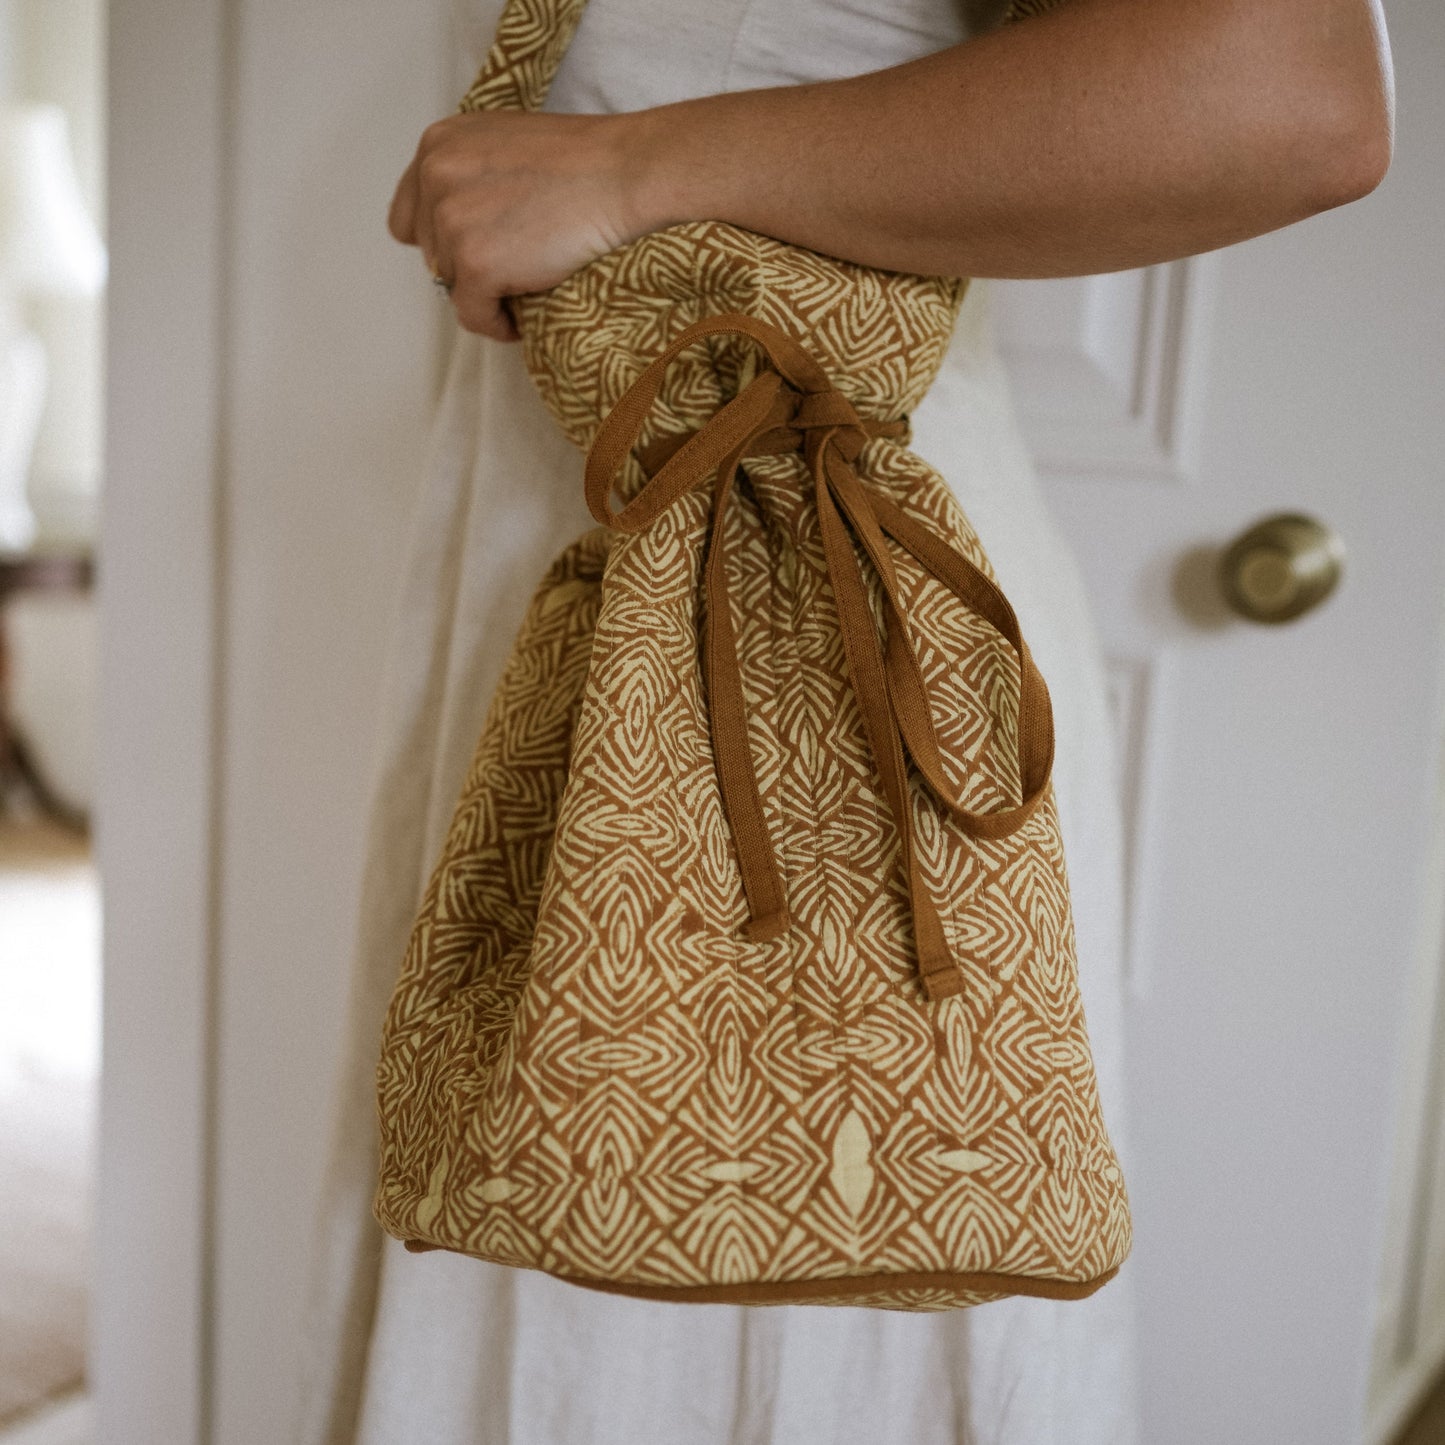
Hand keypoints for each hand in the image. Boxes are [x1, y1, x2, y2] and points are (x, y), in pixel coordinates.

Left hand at [388, 110, 645, 340]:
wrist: (622, 175)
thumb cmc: (581, 162)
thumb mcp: (503, 145)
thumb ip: (469, 175)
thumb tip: (458, 227)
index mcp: (438, 145)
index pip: (409, 217)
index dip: (440, 243)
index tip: (473, 254)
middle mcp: (435, 177)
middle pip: (431, 255)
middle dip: (468, 267)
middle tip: (514, 270)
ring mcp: (451, 221)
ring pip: (451, 287)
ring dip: (486, 295)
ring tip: (526, 286)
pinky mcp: (475, 263)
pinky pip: (473, 315)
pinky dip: (496, 324)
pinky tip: (521, 318)